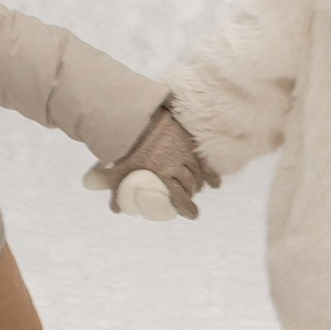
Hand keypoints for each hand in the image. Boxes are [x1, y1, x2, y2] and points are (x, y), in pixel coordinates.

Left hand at [81, 100, 216, 220]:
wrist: (136, 115)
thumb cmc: (126, 144)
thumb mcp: (119, 169)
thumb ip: (117, 191)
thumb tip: (115, 211)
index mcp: (161, 173)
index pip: (179, 196)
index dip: (187, 207)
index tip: (192, 214)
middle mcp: (176, 163)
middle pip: (190, 184)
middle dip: (191, 194)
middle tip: (188, 198)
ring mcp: (185, 150)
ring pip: (198, 172)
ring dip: (198, 183)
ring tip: (196, 189)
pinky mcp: (189, 139)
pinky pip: (204, 159)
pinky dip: (211, 172)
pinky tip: (215, 182)